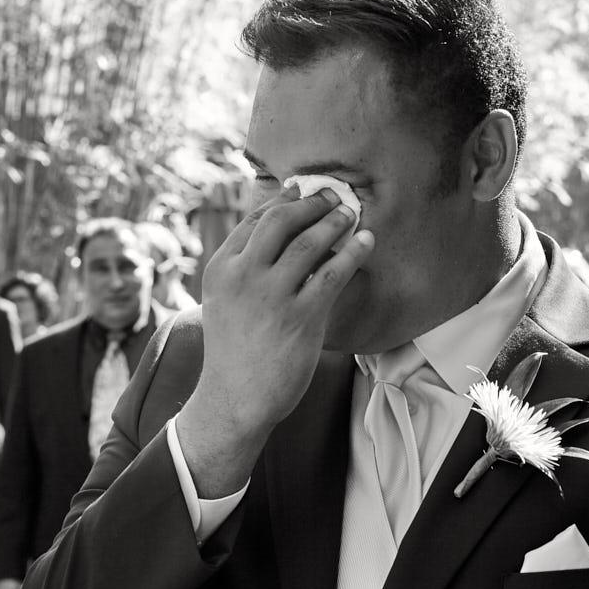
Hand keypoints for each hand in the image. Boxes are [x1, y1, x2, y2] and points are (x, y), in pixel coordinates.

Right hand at [177, 187, 373, 495]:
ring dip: (334, 222)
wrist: (236, 398)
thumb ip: (242, 268)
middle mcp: (244, 276)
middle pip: (280, 221)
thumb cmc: (234, 351)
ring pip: (309, 242)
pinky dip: (353, 251)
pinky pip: (333, 273)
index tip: (300, 191)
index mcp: (221, 269)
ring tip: (350, 214)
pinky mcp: (302, 317)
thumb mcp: (223, 301)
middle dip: (310, 203)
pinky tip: (366, 241)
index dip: (281, 201)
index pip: (254, 221)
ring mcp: (273, 296)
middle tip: (331, 194)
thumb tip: (275, 231)